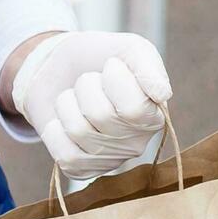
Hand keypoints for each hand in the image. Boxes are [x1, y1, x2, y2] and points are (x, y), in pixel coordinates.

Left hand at [1, 31, 172, 179]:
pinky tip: (63, 121)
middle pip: (101, 116)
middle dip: (87, 86)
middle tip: (89, 81)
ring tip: (75, 98)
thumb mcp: (128, 49)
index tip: (111, 65)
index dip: (115, 79)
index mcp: (154, 116)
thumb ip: (149, 65)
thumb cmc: (99, 59)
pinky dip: (54, 130)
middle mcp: (135, 143)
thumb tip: (163, 94)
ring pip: (77, 130)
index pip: (135, 108)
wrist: (59, 67)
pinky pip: (63, 153)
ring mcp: (108, 159)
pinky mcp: (80, 168)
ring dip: (67, 103)